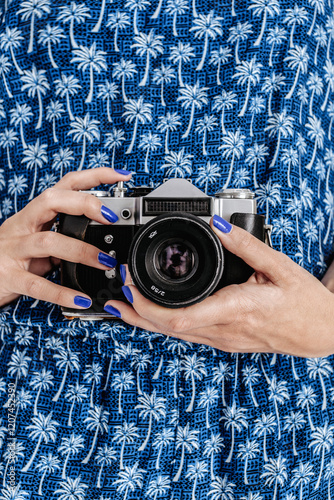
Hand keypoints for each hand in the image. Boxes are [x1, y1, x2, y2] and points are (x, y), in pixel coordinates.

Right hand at [0, 167, 130, 308]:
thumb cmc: (11, 256)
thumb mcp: (37, 238)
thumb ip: (64, 235)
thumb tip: (104, 237)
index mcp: (34, 214)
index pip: (65, 185)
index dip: (94, 177)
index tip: (121, 177)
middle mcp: (22, 226)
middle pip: (52, 200)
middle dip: (85, 204)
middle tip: (111, 217)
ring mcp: (13, 250)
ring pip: (49, 241)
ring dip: (82, 251)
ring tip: (106, 262)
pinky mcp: (9, 276)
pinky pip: (37, 285)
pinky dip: (62, 292)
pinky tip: (81, 299)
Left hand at [104, 216, 333, 357]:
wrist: (322, 331)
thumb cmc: (304, 302)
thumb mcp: (278, 265)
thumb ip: (246, 244)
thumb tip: (219, 224)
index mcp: (236, 308)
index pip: (180, 317)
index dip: (147, 305)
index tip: (130, 283)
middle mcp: (225, 330)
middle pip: (168, 330)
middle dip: (136, 313)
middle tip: (115, 294)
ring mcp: (224, 340)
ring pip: (174, 336)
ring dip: (145, 321)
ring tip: (121, 305)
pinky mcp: (225, 341)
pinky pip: (187, 335)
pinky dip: (163, 324)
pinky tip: (152, 315)